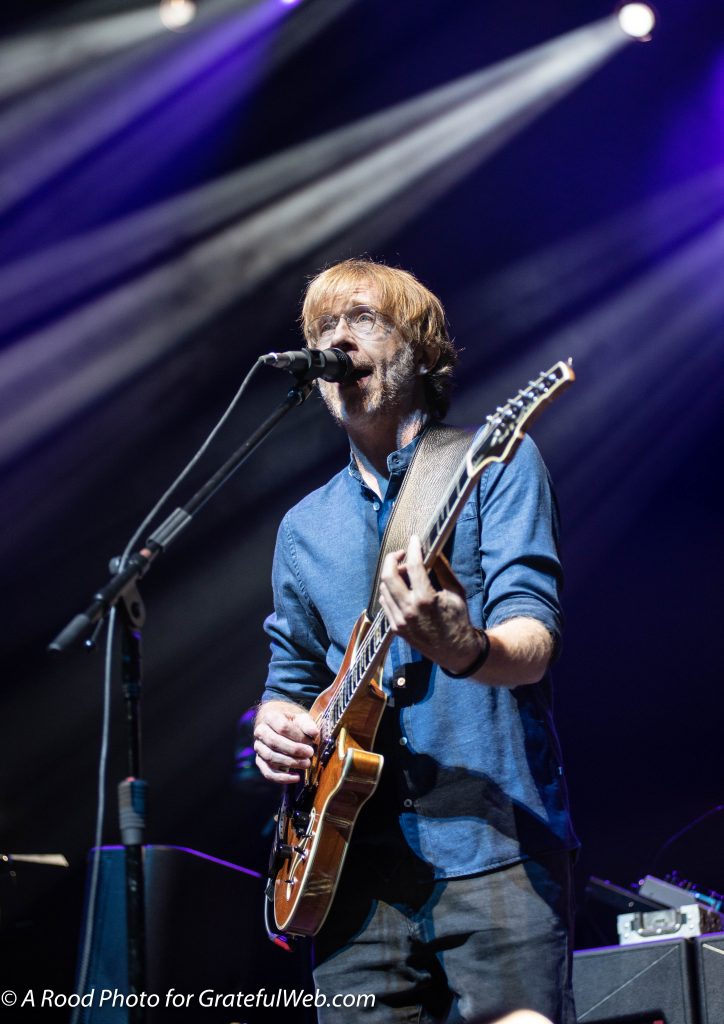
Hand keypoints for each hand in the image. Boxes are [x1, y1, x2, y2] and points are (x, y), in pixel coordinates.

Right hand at [254, 700, 319, 783]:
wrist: (280, 727)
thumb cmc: (293, 723)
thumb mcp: (302, 719)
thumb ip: (308, 724)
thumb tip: (314, 733)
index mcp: (270, 717)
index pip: (282, 727)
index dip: (298, 736)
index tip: (311, 740)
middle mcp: (260, 732)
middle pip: (274, 743)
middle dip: (294, 750)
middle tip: (310, 753)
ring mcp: (258, 747)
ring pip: (270, 758)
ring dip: (290, 763)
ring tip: (306, 764)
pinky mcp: (260, 761)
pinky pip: (268, 773)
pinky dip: (282, 778)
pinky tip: (296, 777)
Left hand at [378, 534, 480, 673]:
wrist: (455, 650)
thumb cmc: (458, 619)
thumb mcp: (456, 591)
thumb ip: (442, 569)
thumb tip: (432, 550)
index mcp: (425, 599)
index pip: (413, 566)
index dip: (413, 548)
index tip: (414, 539)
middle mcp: (409, 610)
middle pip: (388, 575)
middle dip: (392, 559)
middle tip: (402, 554)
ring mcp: (400, 620)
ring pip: (384, 589)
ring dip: (392, 575)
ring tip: (405, 572)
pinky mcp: (396, 628)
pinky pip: (385, 603)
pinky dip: (390, 591)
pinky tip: (401, 588)